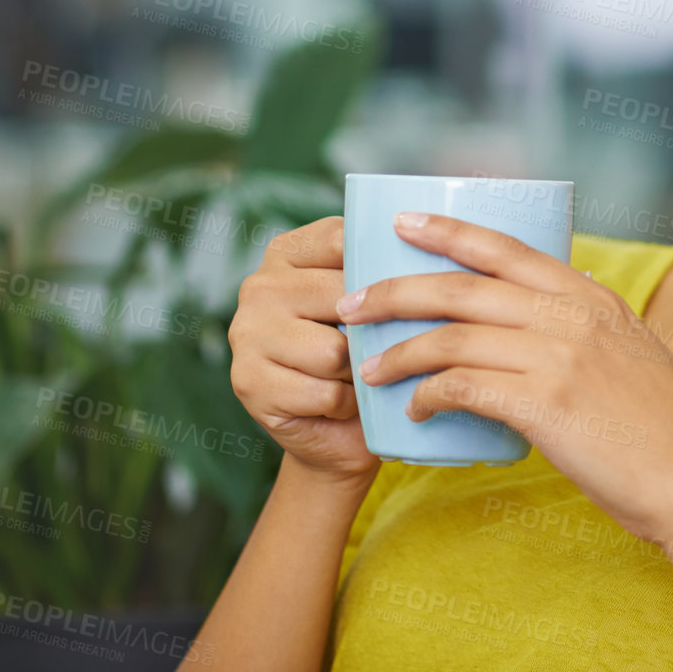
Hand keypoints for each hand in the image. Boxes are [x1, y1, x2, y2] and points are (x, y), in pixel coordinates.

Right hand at [228, 217, 379, 487]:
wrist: (338, 432)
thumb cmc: (363, 354)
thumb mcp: (370, 300)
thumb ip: (380, 269)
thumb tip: (424, 252)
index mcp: (288, 253)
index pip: (341, 240)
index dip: (379, 268)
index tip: (402, 288)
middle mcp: (259, 286)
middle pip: (342, 297)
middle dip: (371, 332)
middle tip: (378, 349)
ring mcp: (248, 334)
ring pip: (334, 350)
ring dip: (359, 373)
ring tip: (358, 376)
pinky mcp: (249, 382)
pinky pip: (324, 392)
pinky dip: (345, 405)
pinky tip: (340, 404)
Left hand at [337, 212, 672, 544]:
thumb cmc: (661, 427)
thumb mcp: (630, 351)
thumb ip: (586, 325)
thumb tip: (548, 306)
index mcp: (590, 296)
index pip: (504, 248)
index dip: (447, 231)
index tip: (401, 222)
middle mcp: (571, 315)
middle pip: (461, 287)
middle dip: (396, 290)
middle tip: (351, 302)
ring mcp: (559, 357)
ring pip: (453, 337)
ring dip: (399, 351)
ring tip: (367, 367)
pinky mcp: (545, 405)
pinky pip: (463, 387)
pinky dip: (428, 394)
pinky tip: (412, 409)